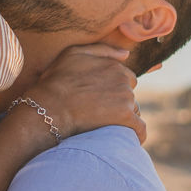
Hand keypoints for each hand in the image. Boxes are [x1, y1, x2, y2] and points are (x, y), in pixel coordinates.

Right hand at [27, 44, 144, 143]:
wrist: (51, 107)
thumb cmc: (57, 81)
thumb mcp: (74, 53)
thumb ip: (102, 50)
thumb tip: (126, 54)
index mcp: (115, 66)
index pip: (126, 79)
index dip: (114, 90)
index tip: (101, 99)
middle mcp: (124, 80)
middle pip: (130, 95)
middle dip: (120, 103)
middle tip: (101, 114)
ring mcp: (126, 98)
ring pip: (134, 111)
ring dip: (125, 118)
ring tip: (107, 127)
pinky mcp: (125, 117)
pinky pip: (139, 129)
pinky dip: (136, 135)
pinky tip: (128, 140)